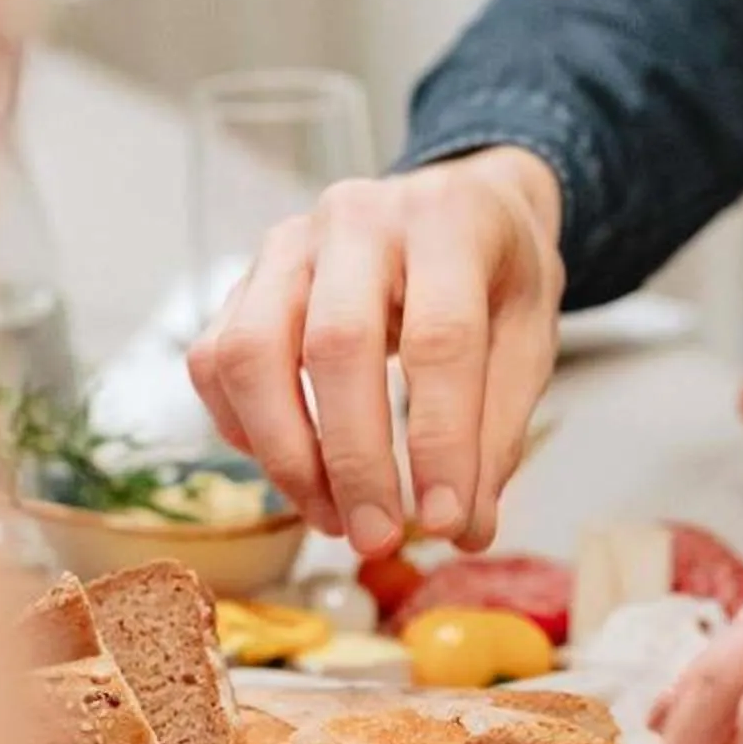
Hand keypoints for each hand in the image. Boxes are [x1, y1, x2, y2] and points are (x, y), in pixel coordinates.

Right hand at [189, 148, 565, 559]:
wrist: (457, 206)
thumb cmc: (494, 278)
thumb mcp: (527, 341)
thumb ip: (497, 432)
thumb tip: (461, 529)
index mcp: (448, 222)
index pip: (439, 339)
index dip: (439, 441)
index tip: (443, 522)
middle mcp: (357, 219)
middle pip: (335, 344)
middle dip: (353, 461)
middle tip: (375, 538)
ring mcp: (289, 244)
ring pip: (250, 352)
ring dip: (285, 455)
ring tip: (332, 518)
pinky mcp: (245, 278)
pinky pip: (214, 361)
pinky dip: (244, 430)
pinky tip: (294, 471)